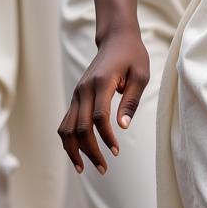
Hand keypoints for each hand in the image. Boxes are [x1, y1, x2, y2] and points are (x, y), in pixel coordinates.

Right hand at [59, 24, 149, 174]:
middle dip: (90, 152)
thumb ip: (131, 100)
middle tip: (104, 169)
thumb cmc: (132, 56)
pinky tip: (78, 154)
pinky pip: (66, 122)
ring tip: (85, 168)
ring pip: (67, 128)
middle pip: (80, 128)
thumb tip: (123, 126)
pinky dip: (69, 140)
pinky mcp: (76, 97)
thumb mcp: (141, 74)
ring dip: (74, 150)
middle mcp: (84, 89)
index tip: (116, 151)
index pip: (99, 117)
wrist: (116, 39)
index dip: (106, 138)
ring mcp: (77, 93)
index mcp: (101, 82)